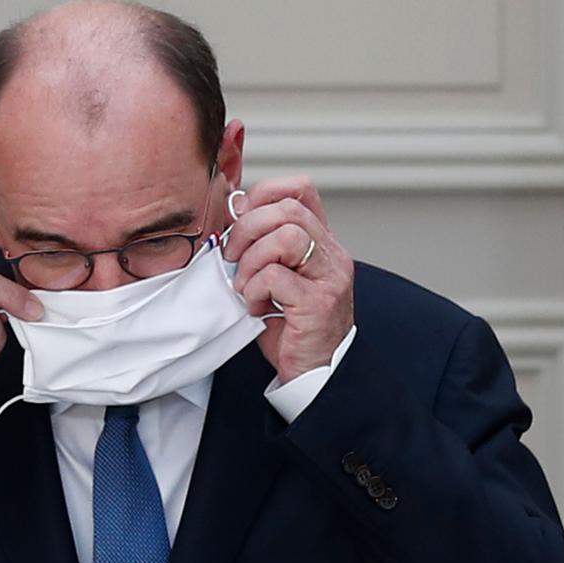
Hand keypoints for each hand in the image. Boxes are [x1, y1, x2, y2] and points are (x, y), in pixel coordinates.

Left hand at [224, 176, 354, 384]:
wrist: (314, 372)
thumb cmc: (290, 327)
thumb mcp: (275, 277)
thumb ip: (261, 246)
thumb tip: (231, 214)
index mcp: (321, 242)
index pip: (301, 190)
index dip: (264, 194)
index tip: (240, 217)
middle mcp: (332, 254)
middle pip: (288, 210)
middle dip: (247, 229)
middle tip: (233, 257)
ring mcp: (330, 277)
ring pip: (286, 237)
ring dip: (252, 261)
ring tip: (246, 286)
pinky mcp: (318, 303)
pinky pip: (276, 276)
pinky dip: (254, 289)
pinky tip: (256, 305)